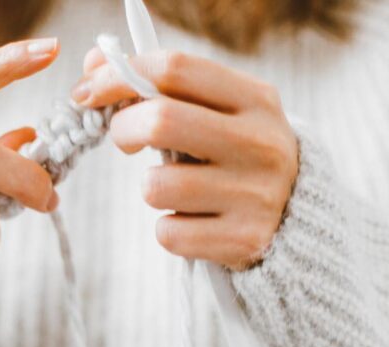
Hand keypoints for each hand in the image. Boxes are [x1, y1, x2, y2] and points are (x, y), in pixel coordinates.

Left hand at [71, 48, 298, 269]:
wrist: (299, 222)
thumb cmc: (239, 157)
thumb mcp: (220, 112)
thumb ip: (163, 86)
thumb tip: (92, 64)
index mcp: (256, 99)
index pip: (175, 69)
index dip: (119, 75)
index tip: (89, 91)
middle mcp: (261, 143)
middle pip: (161, 121)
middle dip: (123, 128)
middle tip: (122, 138)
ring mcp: (255, 195)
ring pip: (157, 186)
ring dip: (150, 187)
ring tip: (174, 188)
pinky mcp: (244, 240)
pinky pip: (169, 234)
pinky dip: (168, 229)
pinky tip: (194, 222)